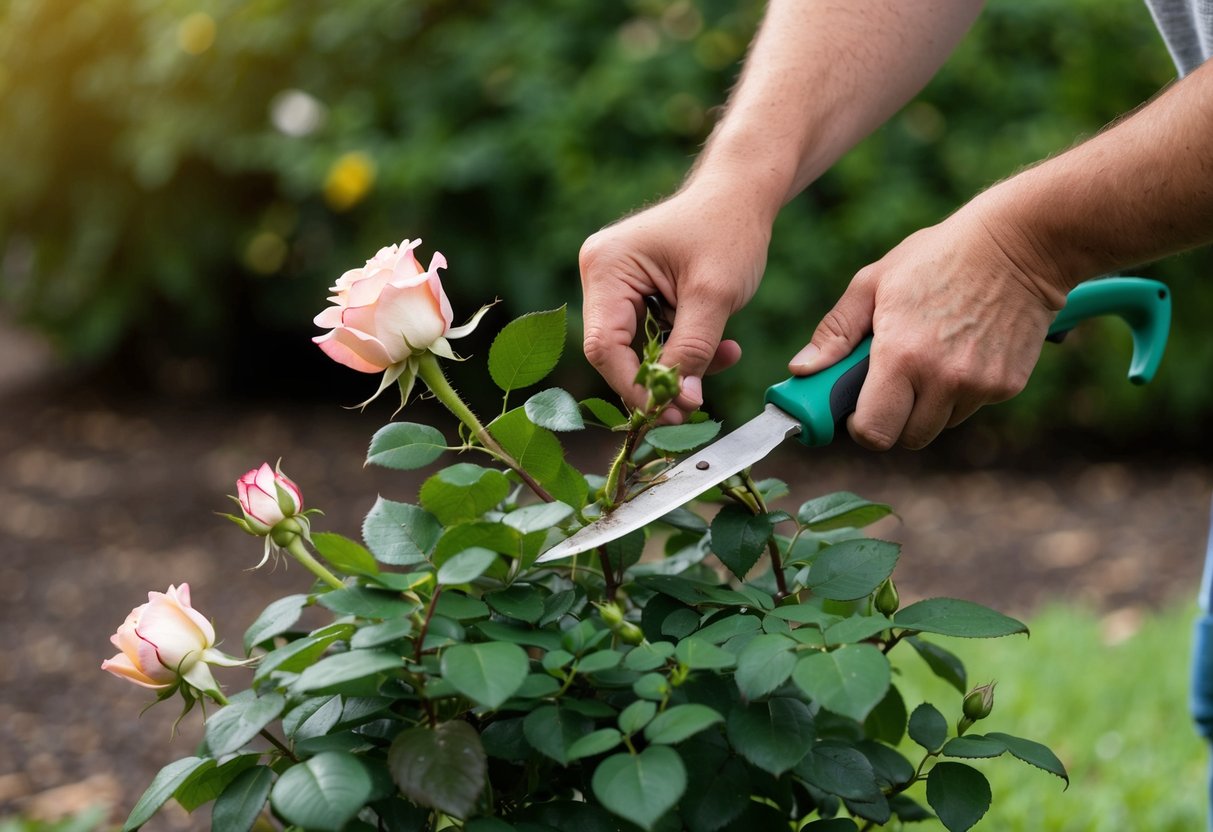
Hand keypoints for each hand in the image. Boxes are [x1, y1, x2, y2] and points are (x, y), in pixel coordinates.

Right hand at [580, 181, 772, 421]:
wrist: (742, 194)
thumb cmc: (728, 229)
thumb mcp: (714, 295)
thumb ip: (694, 350)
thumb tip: (682, 402)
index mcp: (606, 266)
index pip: (604, 345)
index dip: (634, 386)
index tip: (670, 412)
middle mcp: (601, 276)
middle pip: (616, 352)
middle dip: (659, 379)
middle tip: (695, 404)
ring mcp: (616, 286)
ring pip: (638, 349)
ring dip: (681, 364)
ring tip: (726, 356)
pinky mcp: (637, 295)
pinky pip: (653, 337)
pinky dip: (686, 348)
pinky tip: (723, 345)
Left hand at [790, 202, 1067, 449]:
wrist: (1021, 243)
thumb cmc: (938, 256)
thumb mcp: (873, 282)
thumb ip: (835, 332)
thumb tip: (801, 370)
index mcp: (901, 355)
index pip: (873, 431)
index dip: (860, 427)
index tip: (856, 410)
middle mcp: (942, 378)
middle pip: (907, 439)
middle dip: (892, 420)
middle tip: (889, 386)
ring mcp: (978, 384)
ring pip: (940, 425)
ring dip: (927, 406)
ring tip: (929, 358)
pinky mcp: (1007, 385)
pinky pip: (971, 407)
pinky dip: (960, 392)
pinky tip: (962, 349)